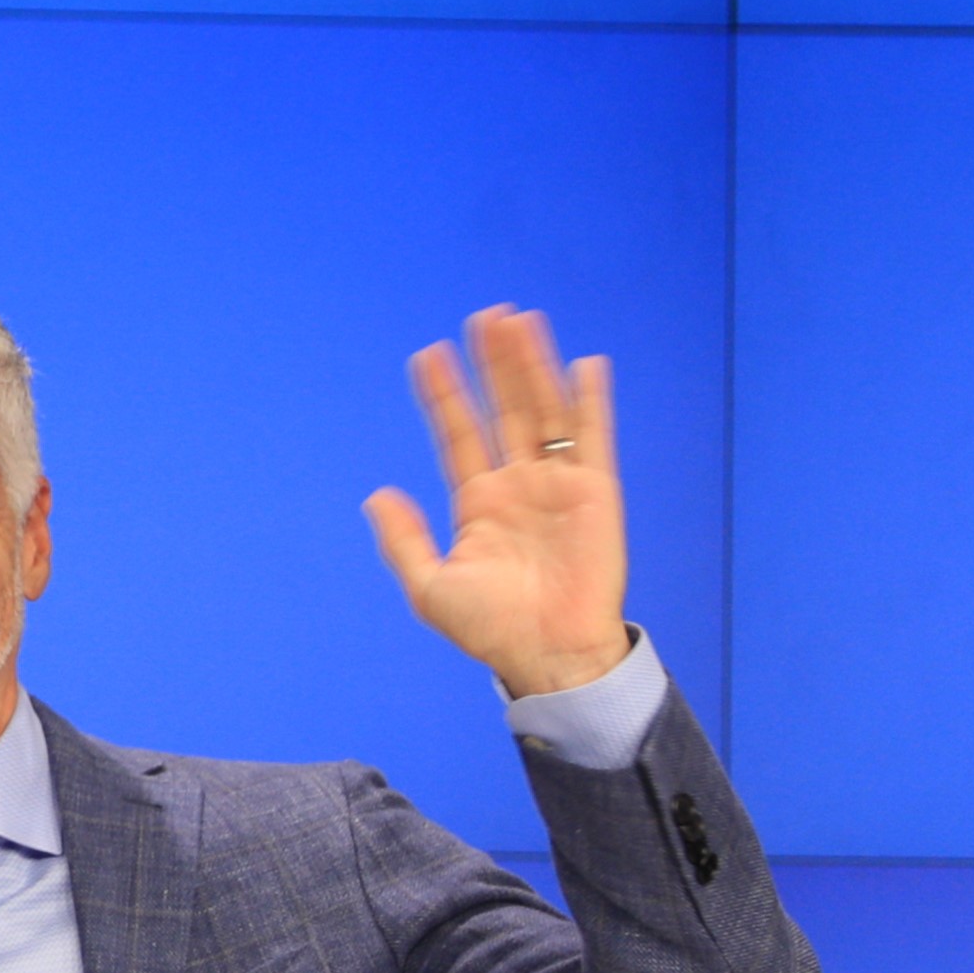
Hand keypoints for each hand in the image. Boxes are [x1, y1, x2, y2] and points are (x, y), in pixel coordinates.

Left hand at [363, 304, 630, 701]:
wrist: (548, 655)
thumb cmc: (490, 629)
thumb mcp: (431, 586)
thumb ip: (404, 540)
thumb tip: (377, 494)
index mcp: (479, 503)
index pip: (458, 434)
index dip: (444, 396)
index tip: (427, 355)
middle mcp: (518, 485)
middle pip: (503, 410)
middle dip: (492, 365)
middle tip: (482, 317)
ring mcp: (558, 486)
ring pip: (543, 412)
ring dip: (533, 368)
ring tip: (518, 322)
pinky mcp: (596, 494)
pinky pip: (594, 439)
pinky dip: (591, 402)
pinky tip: (586, 364)